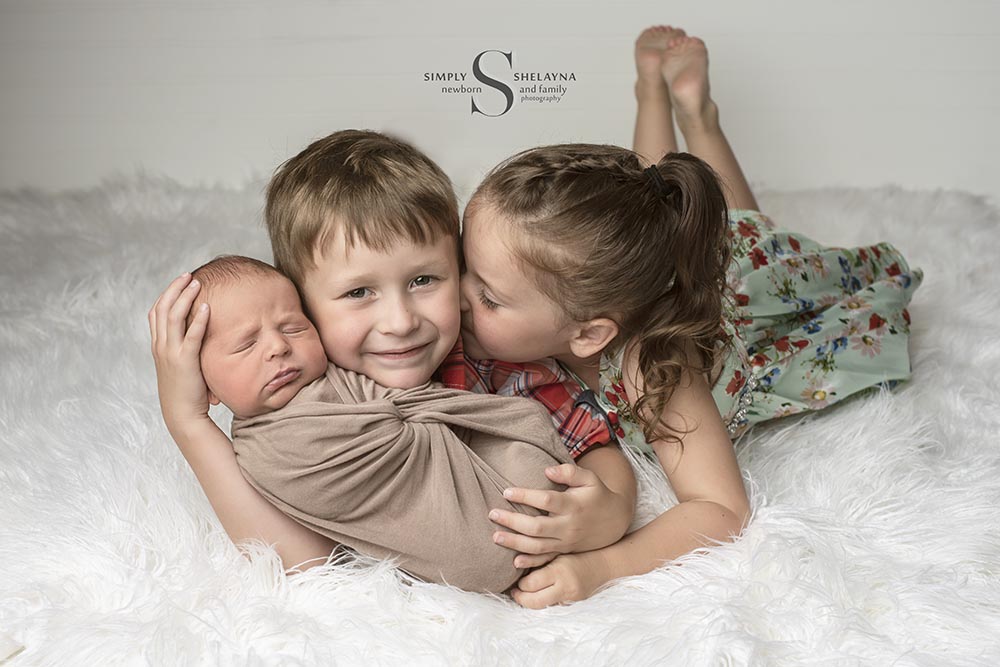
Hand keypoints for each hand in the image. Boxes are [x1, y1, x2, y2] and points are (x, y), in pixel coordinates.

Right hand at [147, 273, 211, 434]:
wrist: (182, 415)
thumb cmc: (187, 392)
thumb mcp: (182, 366)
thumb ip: (186, 349)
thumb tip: (200, 335)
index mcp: (158, 346)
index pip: (155, 313)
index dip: (166, 294)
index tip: (179, 282)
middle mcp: (160, 346)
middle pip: (162, 308)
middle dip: (174, 288)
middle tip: (188, 275)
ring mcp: (170, 353)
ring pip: (173, 316)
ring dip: (185, 297)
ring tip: (197, 283)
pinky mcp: (185, 361)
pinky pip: (191, 335)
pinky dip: (198, 319)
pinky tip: (207, 306)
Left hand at [489, 463, 632, 558]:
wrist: (615, 521)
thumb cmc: (597, 494)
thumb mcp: (590, 478)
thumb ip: (569, 472)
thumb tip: (547, 471)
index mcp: (573, 505)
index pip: (546, 500)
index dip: (525, 496)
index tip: (506, 491)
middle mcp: (568, 526)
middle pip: (536, 527)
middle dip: (512, 521)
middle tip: (492, 514)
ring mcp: (566, 542)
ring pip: (537, 546)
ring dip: (515, 543)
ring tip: (495, 536)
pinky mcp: (564, 551)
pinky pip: (546, 560)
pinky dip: (530, 563)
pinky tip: (514, 562)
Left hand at [511, 551, 612, 608]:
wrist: (603, 564)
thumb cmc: (577, 553)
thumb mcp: (557, 551)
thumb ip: (538, 558)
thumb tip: (515, 561)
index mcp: (559, 571)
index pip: (531, 584)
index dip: (520, 584)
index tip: (517, 579)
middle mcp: (565, 587)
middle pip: (534, 602)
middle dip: (521, 598)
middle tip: (514, 592)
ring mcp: (570, 598)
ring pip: (542, 607)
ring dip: (530, 602)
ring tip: (523, 594)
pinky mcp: (574, 604)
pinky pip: (553, 606)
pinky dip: (544, 601)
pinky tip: (538, 594)